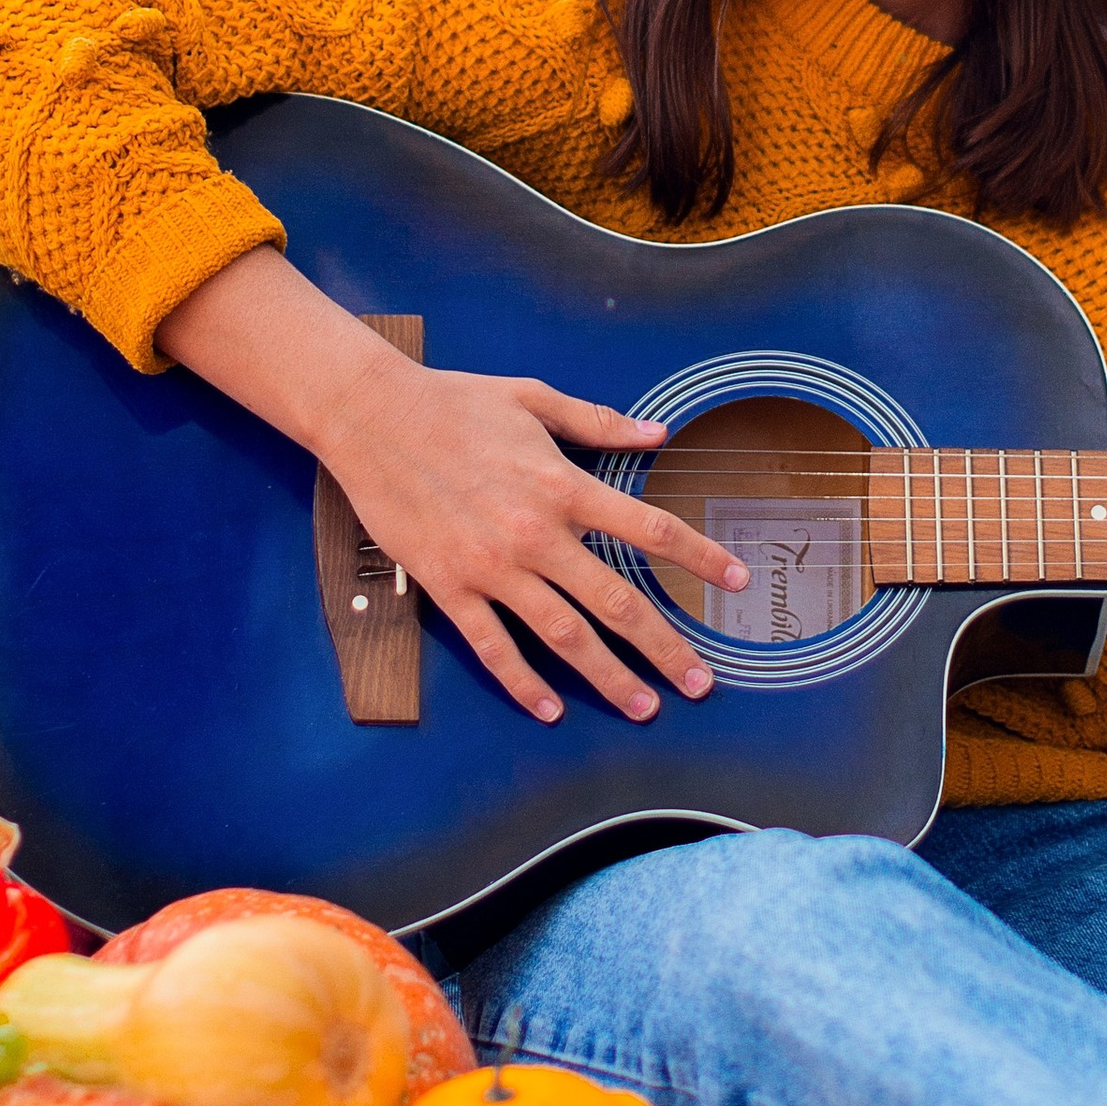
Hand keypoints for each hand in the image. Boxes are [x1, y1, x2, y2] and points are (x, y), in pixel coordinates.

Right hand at [314, 353, 750, 724]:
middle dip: (665, 648)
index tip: (736, 582)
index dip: (700, 557)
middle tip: (701, 682)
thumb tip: (657, 432)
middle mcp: (535, 534)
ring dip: (609, 677)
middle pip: (617, 602)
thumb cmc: (454, 401)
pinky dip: (524, 683)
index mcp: (562, 484)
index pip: (649, 530)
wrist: (370, 416)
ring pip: (564, 637)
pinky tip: (552, 708)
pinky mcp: (449, 587)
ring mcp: (491, 567)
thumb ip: (598, 421)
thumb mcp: (533, 397)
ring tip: (644, 706)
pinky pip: (494, 647)